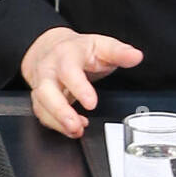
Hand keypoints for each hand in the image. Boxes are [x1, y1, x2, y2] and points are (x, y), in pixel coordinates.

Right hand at [20, 27, 143, 137]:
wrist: (50, 47)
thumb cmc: (79, 50)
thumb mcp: (101, 45)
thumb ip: (119, 52)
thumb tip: (136, 56)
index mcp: (66, 55)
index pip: (69, 71)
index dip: (79, 88)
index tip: (91, 103)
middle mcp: (49, 70)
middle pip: (46, 91)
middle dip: (60, 111)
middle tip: (76, 125)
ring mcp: (42, 85)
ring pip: (41, 105)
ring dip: (58, 121)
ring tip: (76, 130)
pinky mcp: (40, 99)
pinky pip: (42, 114)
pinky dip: (56, 125)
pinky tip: (72, 129)